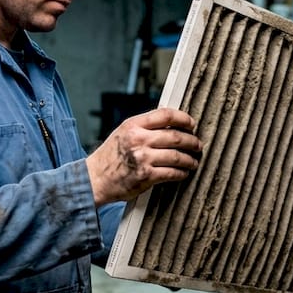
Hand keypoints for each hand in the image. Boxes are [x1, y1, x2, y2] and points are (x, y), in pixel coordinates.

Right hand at [87, 107, 201, 204]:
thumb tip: (171, 124)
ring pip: (177, 156)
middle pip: (176, 136)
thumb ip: (144, 127)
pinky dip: (181, 173)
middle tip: (197, 145)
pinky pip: (171, 173)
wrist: (95, 178)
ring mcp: (142, 158)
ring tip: (193, 161)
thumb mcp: (123, 133)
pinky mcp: (146, 176)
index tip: (191, 124)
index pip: (165, 115)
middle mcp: (138, 139)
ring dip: (190, 159)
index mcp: (133, 125)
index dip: (183, 118)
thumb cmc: (110, 156)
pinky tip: (183, 173)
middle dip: (192, 141)